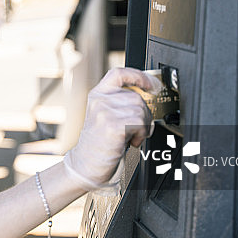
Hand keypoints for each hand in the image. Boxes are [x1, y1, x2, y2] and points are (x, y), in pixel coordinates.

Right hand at [63, 67, 161, 190]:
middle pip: (136, 97)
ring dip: (143, 127)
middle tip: (137, 129)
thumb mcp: (105, 115)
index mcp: (98, 94)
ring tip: (131, 136)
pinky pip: (139, 123)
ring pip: (141, 110)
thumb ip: (120, 102)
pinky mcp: (112, 125)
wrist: (86, 164)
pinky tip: (131, 141)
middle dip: (145, 115)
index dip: (139, 76)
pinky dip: (140, 134)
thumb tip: (147, 97)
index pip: (119, 73)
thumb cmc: (99, 143)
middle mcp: (99, 100)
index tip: (151, 85)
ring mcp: (104, 112)